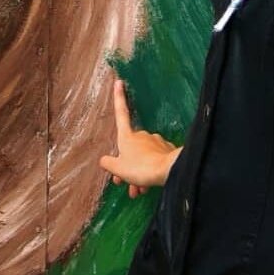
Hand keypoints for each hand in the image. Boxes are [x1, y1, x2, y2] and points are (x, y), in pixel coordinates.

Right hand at [99, 79, 181, 197]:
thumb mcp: (118, 169)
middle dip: (126, 166)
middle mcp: (141, 135)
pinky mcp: (166, 150)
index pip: (121, 113)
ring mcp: (155, 141)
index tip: (119, 82)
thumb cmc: (140, 168)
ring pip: (142, 157)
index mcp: (127, 136)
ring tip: (138, 192)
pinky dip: (150, 172)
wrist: (169, 171)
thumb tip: (104, 160)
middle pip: (130, 149)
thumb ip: (108, 163)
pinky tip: (149, 186)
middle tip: (125, 184)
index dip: (119, 98)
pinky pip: (154, 161)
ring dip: (138, 174)